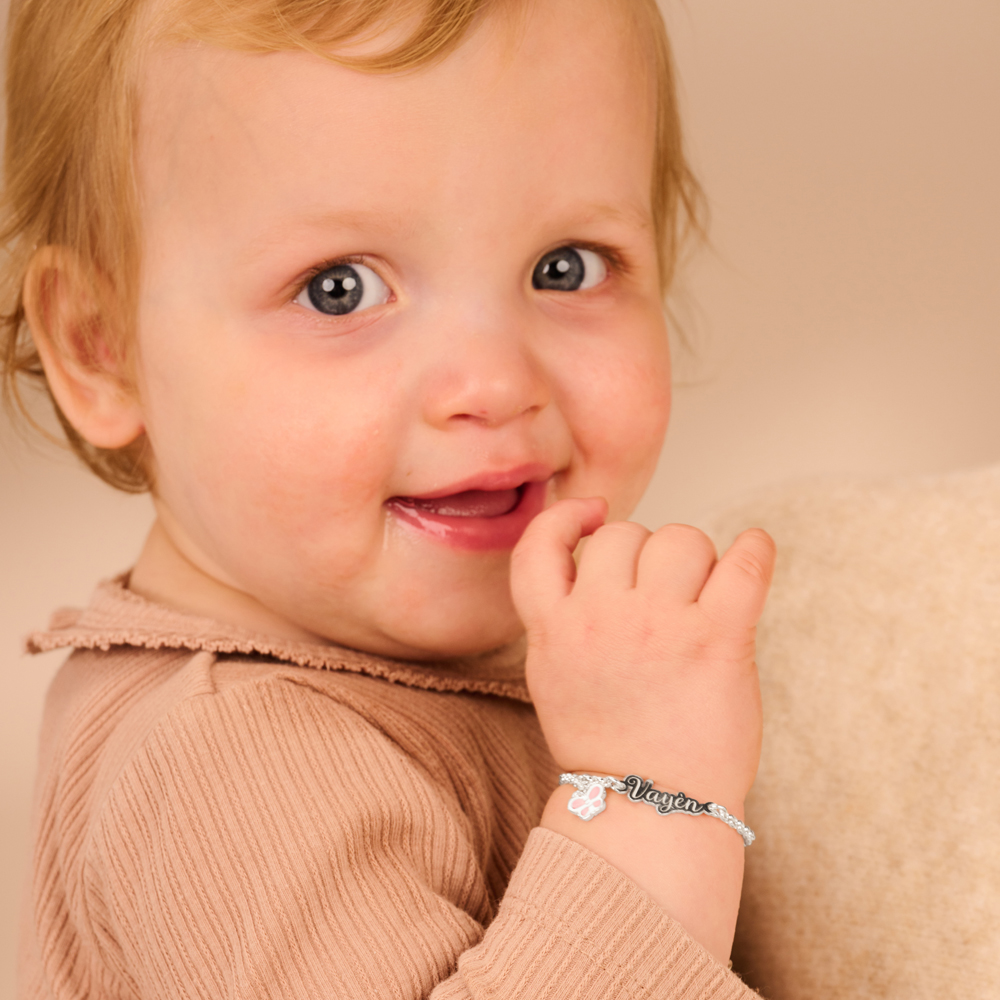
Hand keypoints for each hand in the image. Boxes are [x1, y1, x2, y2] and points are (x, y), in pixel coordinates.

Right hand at [511, 498, 774, 808]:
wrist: (651, 810)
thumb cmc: (608, 746)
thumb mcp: (555, 677)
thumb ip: (564, 619)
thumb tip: (592, 561)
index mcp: (553, 630)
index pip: (541, 545)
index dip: (564, 517)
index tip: (591, 514)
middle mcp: (600, 619)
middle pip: (623, 533)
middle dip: (645, 553)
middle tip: (662, 593)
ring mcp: (658, 627)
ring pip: (680, 539)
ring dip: (695, 558)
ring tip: (702, 597)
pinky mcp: (716, 640)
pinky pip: (743, 564)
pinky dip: (755, 549)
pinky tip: (755, 549)